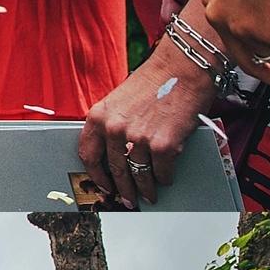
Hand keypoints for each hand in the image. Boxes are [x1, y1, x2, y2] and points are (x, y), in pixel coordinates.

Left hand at [79, 33, 213, 204]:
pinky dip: (165, 178)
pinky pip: (162, 171)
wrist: (182, 68)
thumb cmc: (154, 82)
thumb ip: (114, 124)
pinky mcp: (164, 145)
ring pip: (139, 174)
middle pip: (115, 170)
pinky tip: (167, 179)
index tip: (103, 186)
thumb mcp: (120, 101)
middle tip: (127, 200)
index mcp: (98, 117)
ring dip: (145, 189)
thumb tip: (116, 153)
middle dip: (122, 189)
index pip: (88, 155)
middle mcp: (115, 129)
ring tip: (149, 196)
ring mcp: (139, 139)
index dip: (96, 175)